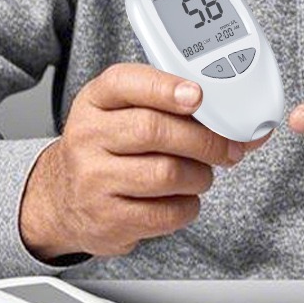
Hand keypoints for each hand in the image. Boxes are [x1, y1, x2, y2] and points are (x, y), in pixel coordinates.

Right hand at [19, 62, 267, 260]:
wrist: (62, 198)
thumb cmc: (106, 147)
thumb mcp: (122, 112)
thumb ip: (171, 106)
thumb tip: (241, 120)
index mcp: (94, 100)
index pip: (126, 83)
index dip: (165, 88)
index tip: (197, 95)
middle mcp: (88, 137)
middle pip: (154, 130)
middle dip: (203, 140)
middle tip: (227, 147)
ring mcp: (94, 180)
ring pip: (166, 174)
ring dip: (199, 175)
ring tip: (201, 174)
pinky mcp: (107, 220)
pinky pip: (164, 214)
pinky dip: (188, 206)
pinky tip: (184, 198)